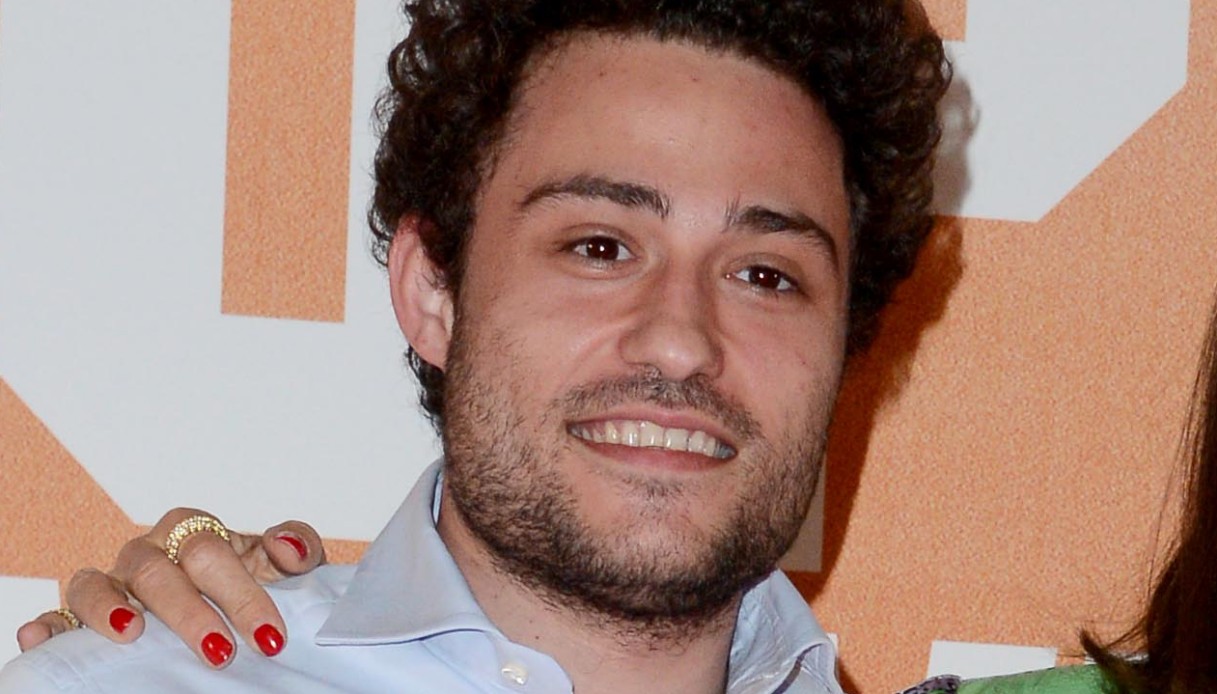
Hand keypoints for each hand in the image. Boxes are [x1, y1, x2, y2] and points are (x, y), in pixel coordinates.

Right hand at [17, 508, 325, 667]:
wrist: (228, 609)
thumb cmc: (250, 582)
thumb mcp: (282, 568)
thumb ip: (296, 548)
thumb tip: (288, 546)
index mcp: (195, 532)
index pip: (211, 552)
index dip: (241, 593)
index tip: (269, 636)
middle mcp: (149, 553)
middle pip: (157, 572)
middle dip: (190, 614)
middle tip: (221, 653)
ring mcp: (113, 584)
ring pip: (96, 585)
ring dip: (107, 608)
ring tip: (129, 633)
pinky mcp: (84, 617)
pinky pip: (57, 616)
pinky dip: (48, 625)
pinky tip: (41, 639)